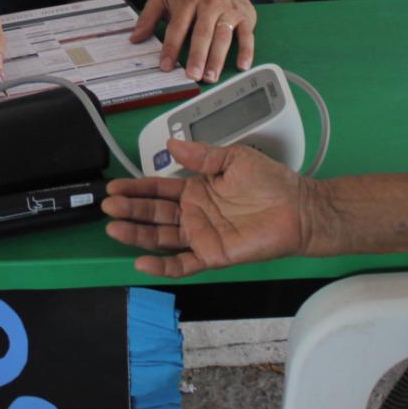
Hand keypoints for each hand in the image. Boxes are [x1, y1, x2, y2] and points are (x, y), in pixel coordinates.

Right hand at [103, 140, 309, 278]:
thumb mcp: (233, 158)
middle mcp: (194, 214)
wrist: (299, 208)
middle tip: (108, 205)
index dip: (136, 188)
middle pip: (154, 213)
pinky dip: (161, 265)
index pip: (158, 189)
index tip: (115, 186)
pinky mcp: (212, 255)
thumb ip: (202, 155)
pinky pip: (182, 263)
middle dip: (130, 209)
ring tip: (114, 227)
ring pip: (161, 237)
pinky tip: (141, 263)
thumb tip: (172, 143)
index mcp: (195, 189)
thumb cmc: (270, 182)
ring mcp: (201, 236)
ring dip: (137, 233)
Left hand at [131, 0, 255, 82]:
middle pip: (202, 32)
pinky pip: (247, 36)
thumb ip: (148, 16)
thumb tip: (135, 38)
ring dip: (217, 58)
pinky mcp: (245, 17)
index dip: (171, 47)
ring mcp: (228, 11)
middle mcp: (209, 4)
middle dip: (197, 56)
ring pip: (223, 36)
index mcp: (188, 1)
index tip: (166, 66)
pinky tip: (242, 67)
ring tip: (211, 77)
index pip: (178, 26)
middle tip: (192, 76)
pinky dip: (246, 51)